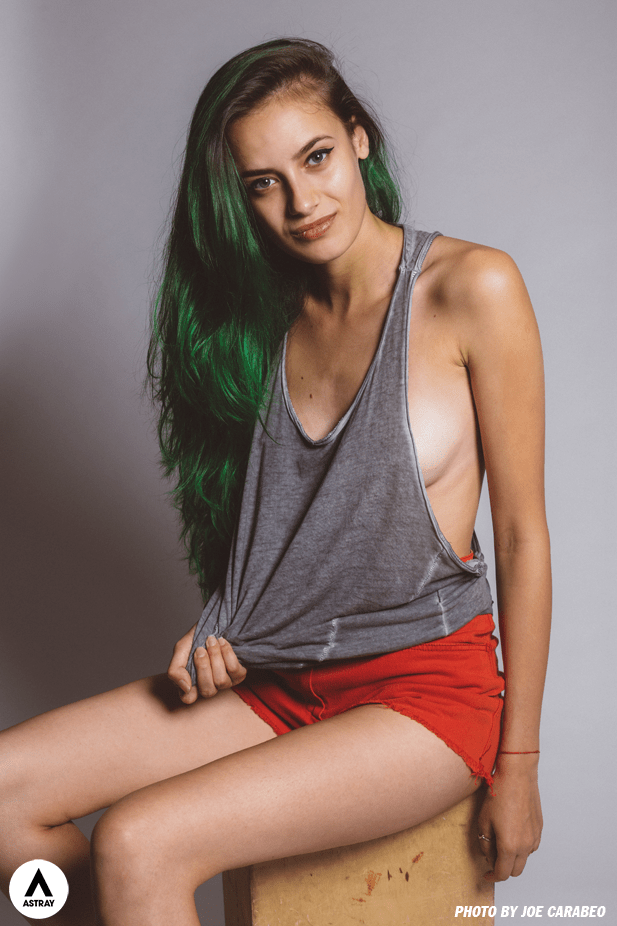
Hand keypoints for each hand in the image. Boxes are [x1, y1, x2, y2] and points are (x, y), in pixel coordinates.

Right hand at [167, 626, 247, 703]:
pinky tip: (222, 642)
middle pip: (207, 690)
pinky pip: (234, 670)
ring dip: (215, 657)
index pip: (188, 698)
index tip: (189, 665)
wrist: (217, 621)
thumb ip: (175, 670)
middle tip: (200, 648)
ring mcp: (225, 682)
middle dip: (204, 666)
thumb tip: (185, 687)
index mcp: (192, 684)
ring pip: (221, 681)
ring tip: (212, 641)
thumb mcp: (181, 649)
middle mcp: (209, 686)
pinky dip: (227, 653)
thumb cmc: (197, 637)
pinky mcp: (239, 674)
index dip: (188, 687)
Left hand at [476, 755, 542, 881]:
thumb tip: (489, 855)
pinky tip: (511, 832)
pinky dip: (521, 846)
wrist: (517, 775)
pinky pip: (531, 846)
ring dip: (513, 857)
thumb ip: (486, 843)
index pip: (502, 873)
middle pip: (515, 870)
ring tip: (500, 840)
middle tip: (491, 857)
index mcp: (510, 846)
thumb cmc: (499, 795)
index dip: (492, 876)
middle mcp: (526, 845)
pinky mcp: (540, 828)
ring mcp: (535, 837)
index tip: (486, 874)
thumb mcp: (484, 821)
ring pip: (524, 858)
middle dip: (503, 868)